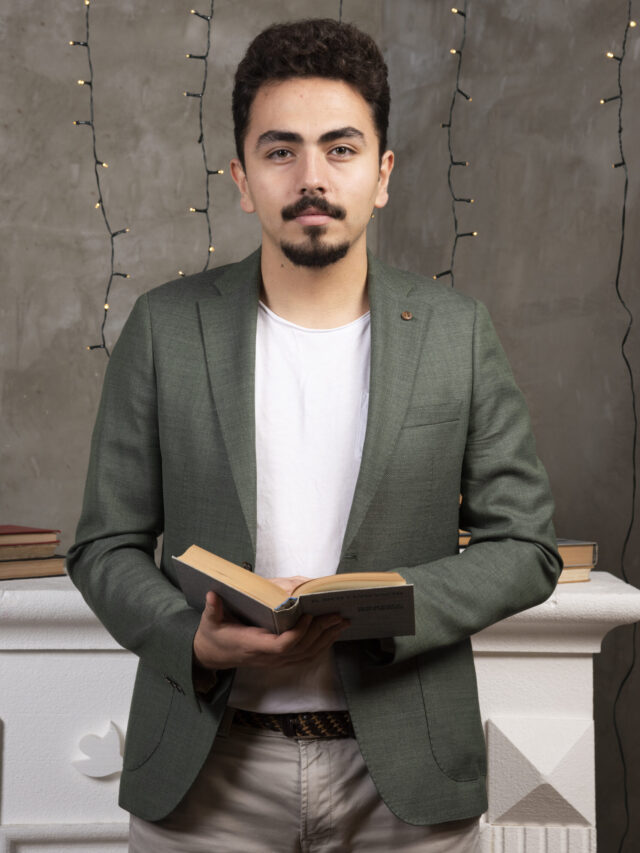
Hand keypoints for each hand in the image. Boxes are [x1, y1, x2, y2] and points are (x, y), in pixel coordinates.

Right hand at [192, 589, 348, 671]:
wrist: (212, 656)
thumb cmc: (214, 636)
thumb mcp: (210, 622)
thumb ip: (213, 609)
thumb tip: (212, 594)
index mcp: (253, 646)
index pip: (282, 645)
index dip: (299, 633)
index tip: (308, 615)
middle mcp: (268, 657)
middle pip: (301, 649)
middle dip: (321, 631)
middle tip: (337, 615)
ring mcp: (275, 661)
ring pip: (307, 654)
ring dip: (326, 639)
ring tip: (341, 623)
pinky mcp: (279, 660)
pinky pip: (305, 657)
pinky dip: (320, 646)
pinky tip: (331, 635)